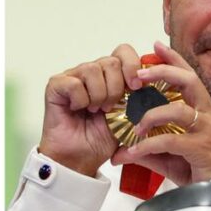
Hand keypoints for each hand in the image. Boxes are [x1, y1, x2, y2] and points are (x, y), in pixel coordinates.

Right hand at [39, 44, 144, 175]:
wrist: (80, 159)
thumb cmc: (102, 139)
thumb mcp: (131, 117)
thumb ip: (142, 98)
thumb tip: (155, 82)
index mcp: (111, 75)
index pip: (124, 52)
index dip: (132, 66)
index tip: (137, 87)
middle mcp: (92, 72)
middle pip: (111, 61)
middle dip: (116, 88)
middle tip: (110, 108)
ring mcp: (73, 76)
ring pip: (92, 69)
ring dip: (98, 95)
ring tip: (94, 110)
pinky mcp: (56, 85)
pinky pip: (74, 83)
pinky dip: (80, 100)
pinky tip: (77, 109)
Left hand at [110, 41, 210, 185]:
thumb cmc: (199, 170)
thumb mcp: (169, 155)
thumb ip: (147, 147)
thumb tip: (119, 148)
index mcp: (203, 109)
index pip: (189, 76)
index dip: (173, 59)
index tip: (155, 45)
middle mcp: (208, 114)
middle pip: (188, 81)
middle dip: (162, 72)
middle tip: (137, 75)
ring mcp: (207, 130)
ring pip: (178, 110)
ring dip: (150, 115)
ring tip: (134, 126)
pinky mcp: (202, 148)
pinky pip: (170, 141)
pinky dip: (147, 146)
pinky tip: (132, 152)